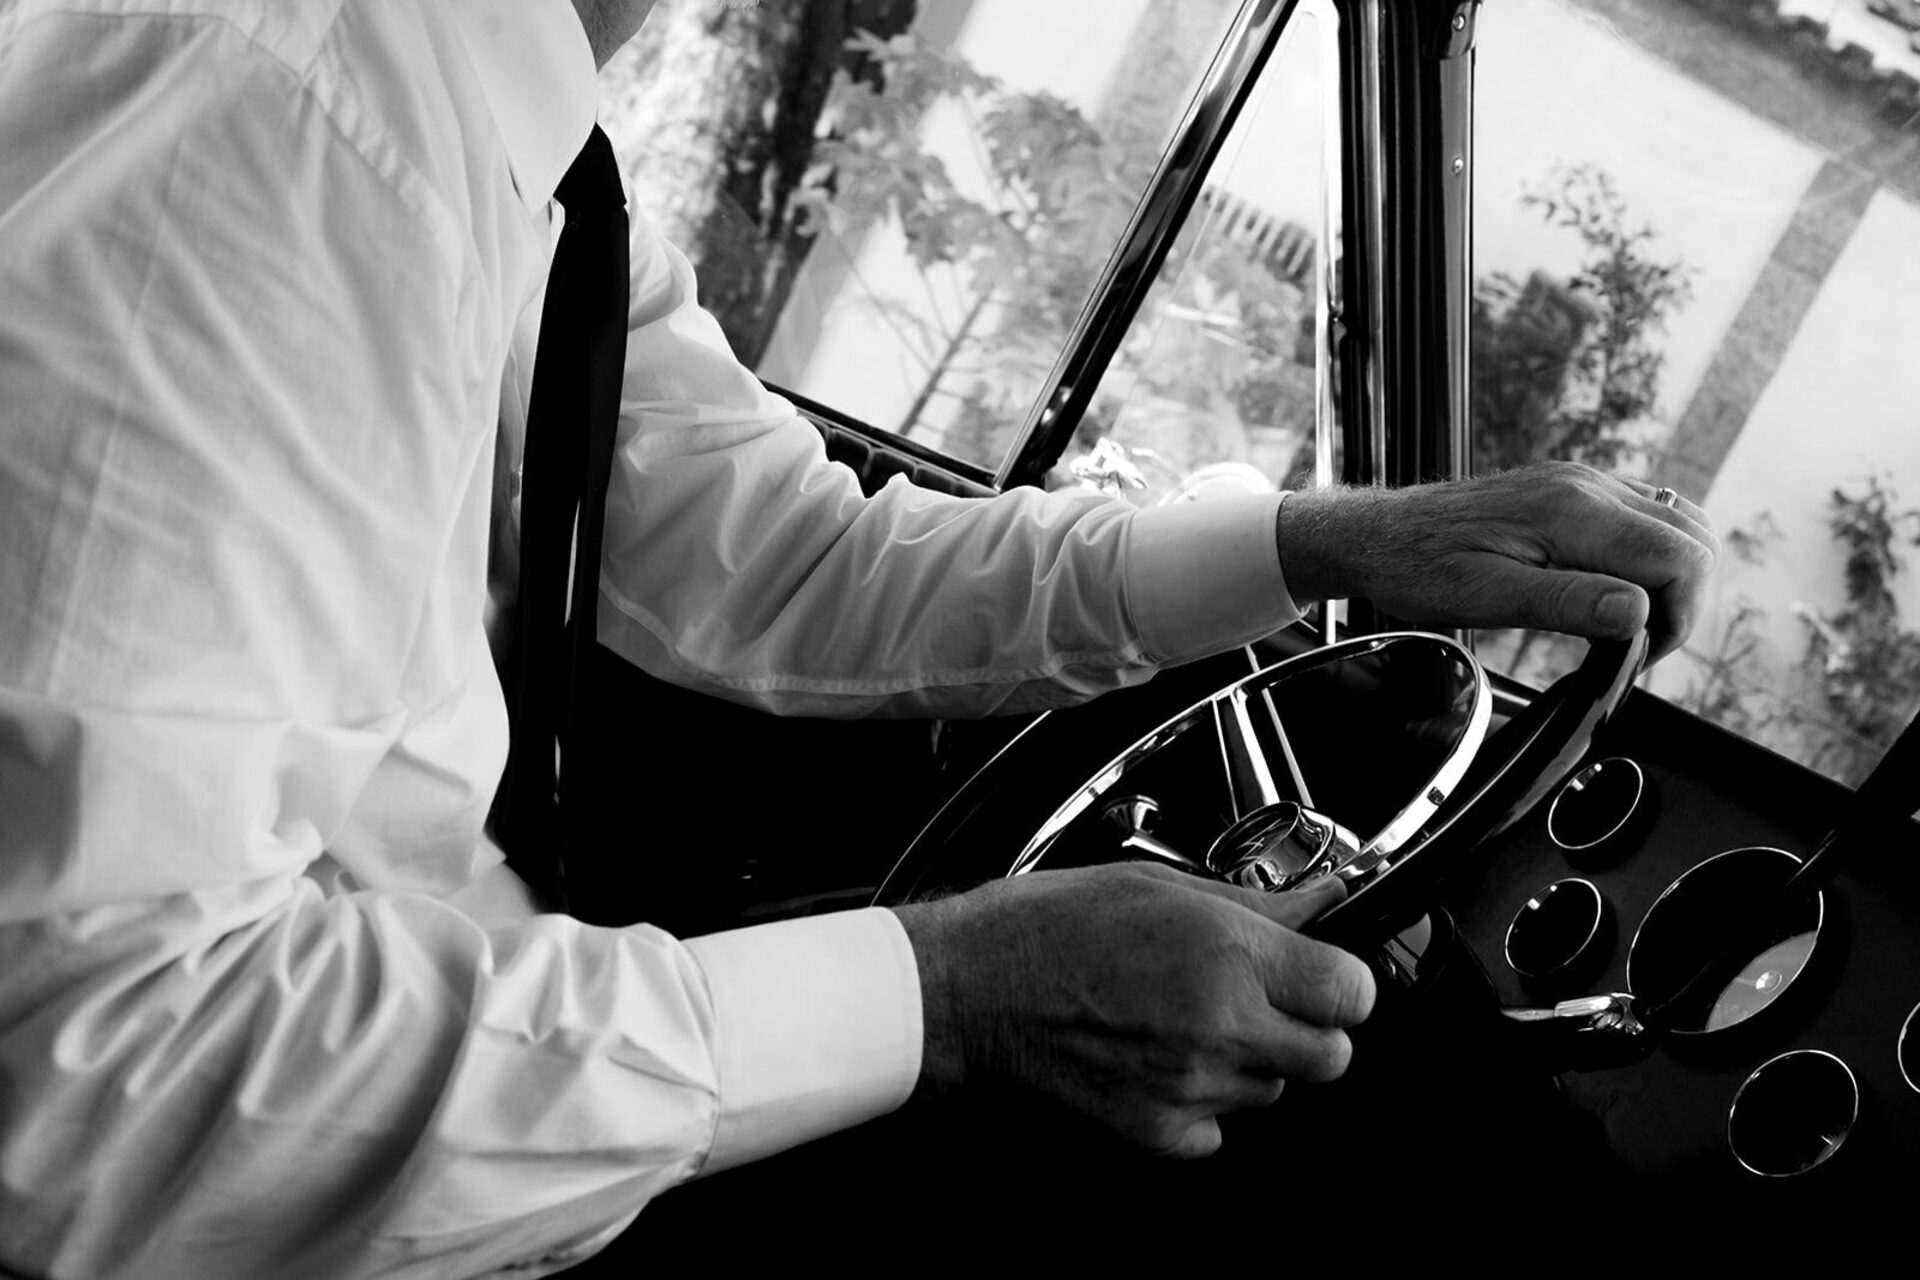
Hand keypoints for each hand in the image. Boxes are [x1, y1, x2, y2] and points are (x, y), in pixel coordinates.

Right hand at [890, 863, 1374, 1157]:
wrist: (970, 990)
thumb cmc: (1047, 926)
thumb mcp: (1157, 886)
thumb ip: (1253, 904)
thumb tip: (1322, 902)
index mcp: (1227, 954)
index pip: (1352, 993)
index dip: (1340, 981)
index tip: (1319, 972)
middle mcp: (1219, 1025)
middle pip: (1331, 1056)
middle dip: (1310, 1028)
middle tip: (1265, 999)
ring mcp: (1190, 1086)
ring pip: (1274, 1091)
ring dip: (1250, 1061)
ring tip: (1191, 1020)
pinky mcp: (1157, 1131)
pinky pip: (1219, 1129)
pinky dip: (1202, 1103)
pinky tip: (1162, 1058)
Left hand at [1276, 461, 1717, 662]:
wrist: (1378, 536)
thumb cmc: (1420, 570)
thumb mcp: (1487, 599)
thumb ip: (1567, 602)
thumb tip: (1637, 612)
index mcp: (1574, 513)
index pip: (1681, 557)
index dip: (1679, 615)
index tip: (1640, 654)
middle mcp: (1587, 486)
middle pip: (1692, 537)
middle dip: (1682, 599)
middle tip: (1635, 645)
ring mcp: (1581, 482)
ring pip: (1674, 523)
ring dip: (1669, 578)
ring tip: (1622, 623)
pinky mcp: (1570, 490)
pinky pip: (1640, 517)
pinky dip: (1645, 558)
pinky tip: (1605, 592)